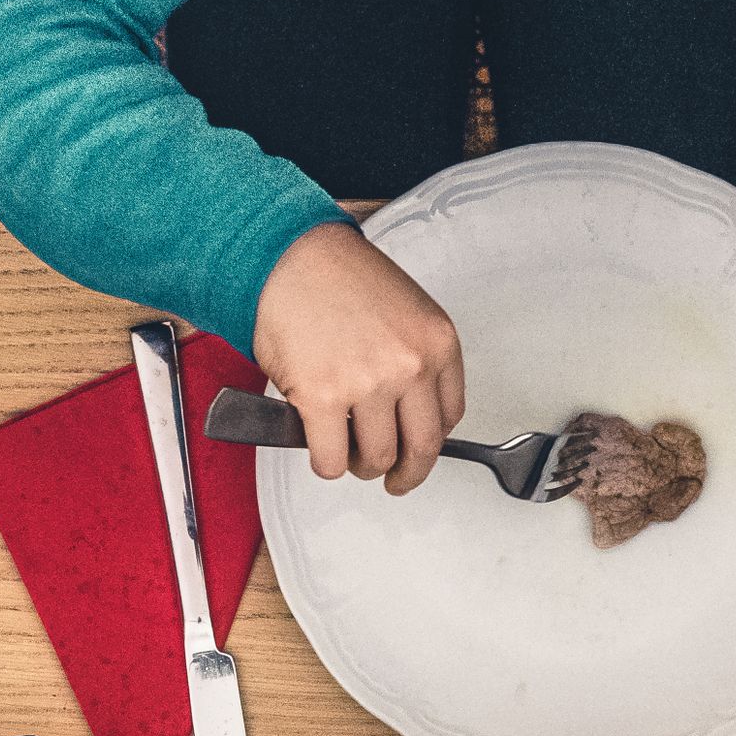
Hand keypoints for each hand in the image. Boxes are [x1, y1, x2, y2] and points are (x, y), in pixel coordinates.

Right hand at [251, 224, 467, 494]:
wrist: (286, 255)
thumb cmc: (337, 276)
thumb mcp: (404, 310)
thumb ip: (416, 359)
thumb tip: (410, 416)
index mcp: (437, 342)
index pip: (450, 417)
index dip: (430, 442)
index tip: (419, 450)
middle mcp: (410, 364)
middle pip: (421, 449)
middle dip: (407, 474)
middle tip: (395, 480)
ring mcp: (368, 384)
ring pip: (376, 458)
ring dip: (360, 465)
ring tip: (347, 451)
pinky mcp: (323, 399)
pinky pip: (331, 460)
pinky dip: (325, 463)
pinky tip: (319, 446)